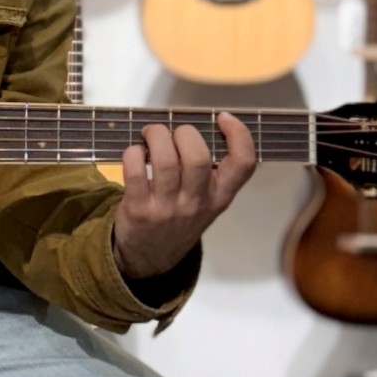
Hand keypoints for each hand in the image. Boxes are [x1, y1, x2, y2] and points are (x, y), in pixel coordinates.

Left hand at [111, 113, 256, 282]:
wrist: (151, 258)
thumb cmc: (180, 218)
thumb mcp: (207, 203)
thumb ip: (210, 173)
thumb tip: (196, 127)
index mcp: (220, 197)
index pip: (244, 164)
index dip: (239, 134)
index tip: (223, 118)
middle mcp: (197, 203)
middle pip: (198, 157)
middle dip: (184, 133)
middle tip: (172, 133)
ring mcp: (168, 208)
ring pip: (165, 160)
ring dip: (155, 136)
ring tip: (149, 136)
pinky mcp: (139, 209)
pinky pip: (134, 171)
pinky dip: (132, 153)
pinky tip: (135, 154)